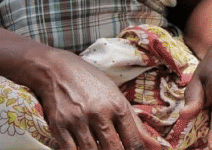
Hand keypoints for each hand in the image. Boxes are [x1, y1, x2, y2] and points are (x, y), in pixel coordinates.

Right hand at [22, 48, 147, 149]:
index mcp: (117, 106)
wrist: (56, 69)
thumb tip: (155, 144)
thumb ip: (134, 121)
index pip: (133, 141)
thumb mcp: (115, 95)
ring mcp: (78, 121)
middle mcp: (99, 113)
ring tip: (100, 149)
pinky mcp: (59, 127)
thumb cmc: (90, 82)